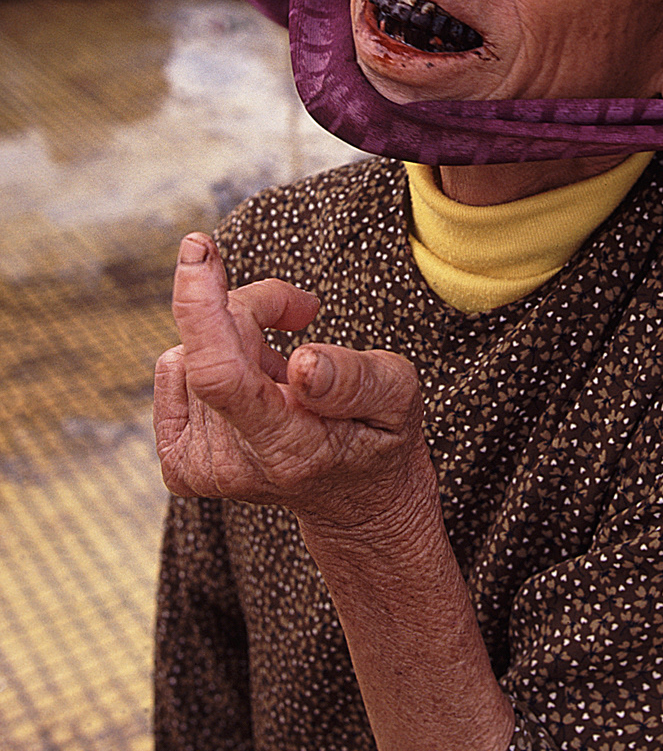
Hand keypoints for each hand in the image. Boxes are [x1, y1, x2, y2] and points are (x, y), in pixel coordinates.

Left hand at [154, 233, 433, 535]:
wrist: (356, 501)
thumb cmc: (380, 436)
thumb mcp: (398, 398)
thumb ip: (356, 379)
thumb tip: (303, 363)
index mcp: (288, 448)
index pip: (220, 374)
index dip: (201, 305)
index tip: (198, 249)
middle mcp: (233, 464)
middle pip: (214, 343)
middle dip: (255, 304)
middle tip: (302, 310)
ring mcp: (201, 467)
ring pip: (193, 349)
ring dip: (240, 334)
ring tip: (284, 364)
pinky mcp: (180, 460)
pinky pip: (176, 369)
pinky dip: (215, 355)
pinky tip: (255, 381)